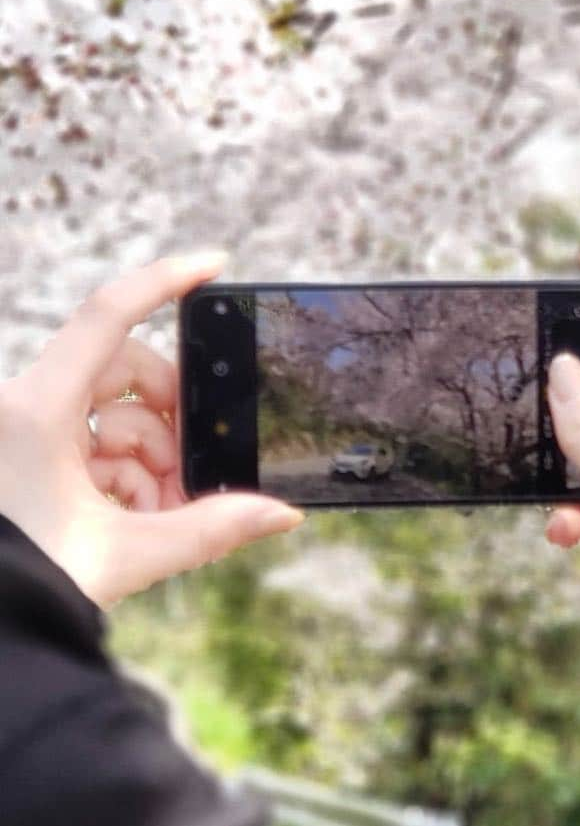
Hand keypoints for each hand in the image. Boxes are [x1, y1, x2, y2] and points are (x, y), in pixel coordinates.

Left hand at [0, 253, 303, 607]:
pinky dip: (124, 470)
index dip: (165, 281)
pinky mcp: (28, 447)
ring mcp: (24, 426)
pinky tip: (131, 513)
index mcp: (34, 412)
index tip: (215, 265)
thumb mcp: (124, 554)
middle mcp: (23, 405)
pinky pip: (93, 437)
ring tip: (156, 510)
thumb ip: (211, 530)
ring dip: (150, 455)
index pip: (106, 316)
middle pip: (124, 370)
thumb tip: (283, 513)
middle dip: (169, 417)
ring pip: (112, 408)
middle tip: (189, 467)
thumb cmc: (23, 585)